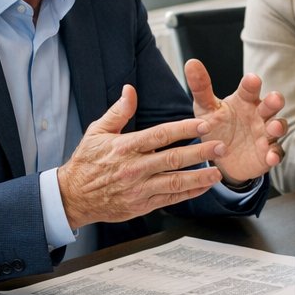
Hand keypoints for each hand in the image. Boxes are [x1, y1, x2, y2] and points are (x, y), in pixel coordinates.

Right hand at [58, 85, 227, 229]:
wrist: (72, 196)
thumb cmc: (87, 162)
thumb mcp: (97, 132)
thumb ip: (118, 111)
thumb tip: (130, 89)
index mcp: (125, 147)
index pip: (159, 136)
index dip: (183, 130)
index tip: (204, 124)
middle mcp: (134, 168)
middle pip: (172, 159)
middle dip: (200, 152)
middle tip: (221, 146)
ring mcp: (139, 189)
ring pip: (174, 182)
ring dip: (199, 177)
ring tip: (218, 172)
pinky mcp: (141, 205)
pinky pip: (170, 198)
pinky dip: (189, 193)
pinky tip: (204, 186)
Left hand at [184, 58, 287, 183]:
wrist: (220, 158)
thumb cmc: (216, 127)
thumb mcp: (205, 109)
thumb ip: (201, 88)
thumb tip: (191, 62)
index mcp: (244, 101)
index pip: (249, 89)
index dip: (252, 84)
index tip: (252, 79)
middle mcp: (259, 115)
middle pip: (271, 105)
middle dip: (274, 101)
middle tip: (274, 99)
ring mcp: (265, 134)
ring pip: (278, 126)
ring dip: (278, 126)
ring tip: (273, 127)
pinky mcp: (268, 153)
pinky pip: (276, 153)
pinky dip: (275, 154)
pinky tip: (271, 158)